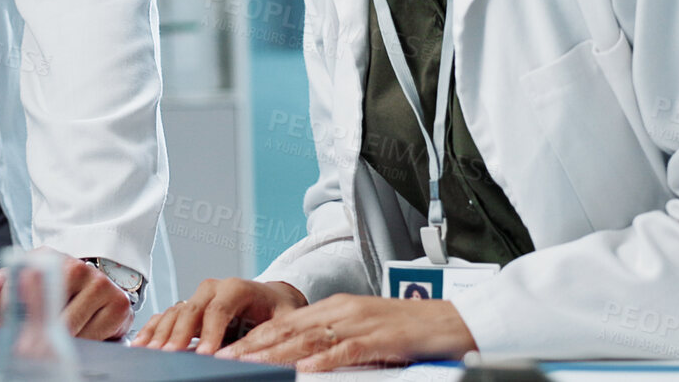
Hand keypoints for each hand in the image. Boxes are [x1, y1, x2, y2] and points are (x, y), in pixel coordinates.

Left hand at [0, 247, 133, 339]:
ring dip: (60, 344)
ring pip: (71, 332)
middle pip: (48, 318)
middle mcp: (77, 267)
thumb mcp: (19, 280)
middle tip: (27, 345)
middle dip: (34, 336)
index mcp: (48, 258)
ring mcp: (100, 285)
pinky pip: (94, 339)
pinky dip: (83, 345)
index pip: (21, 291)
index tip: (5, 332)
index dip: (10, 317)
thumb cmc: (51, 284)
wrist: (91, 285)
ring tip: (56, 338)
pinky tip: (80, 335)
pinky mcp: (118, 305)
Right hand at [132, 277, 304, 354]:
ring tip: (152, 352)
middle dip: (180, 334)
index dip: (209, 333)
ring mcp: (198, 296)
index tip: (205, 354)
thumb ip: (267, 337)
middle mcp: (213, 289)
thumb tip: (251, 355)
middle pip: (191, 310)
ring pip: (175, 312)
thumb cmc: (278, 311)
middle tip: (171, 355)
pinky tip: (143, 343)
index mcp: (237, 288)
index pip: (219, 309)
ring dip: (162, 333)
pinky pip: (167, 316)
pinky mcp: (189, 307)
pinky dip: (154, 329)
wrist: (273, 299)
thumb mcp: (283, 322)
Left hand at [216, 294, 475, 370]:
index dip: (255, 336)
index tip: (228, 349)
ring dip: (276, 353)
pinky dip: (323, 360)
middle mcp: (344, 310)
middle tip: (223, 358)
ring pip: (310, 339)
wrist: (455, 321)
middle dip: (253, 345)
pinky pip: (347, 350)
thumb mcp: (365, 331)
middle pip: (289, 329)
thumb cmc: (411, 330)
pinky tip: (303, 370)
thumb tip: (302, 359)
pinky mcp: (382, 338)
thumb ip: (334, 340)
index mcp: (337, 307)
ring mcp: (362, 323)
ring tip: (249, 364)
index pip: (286, 322)